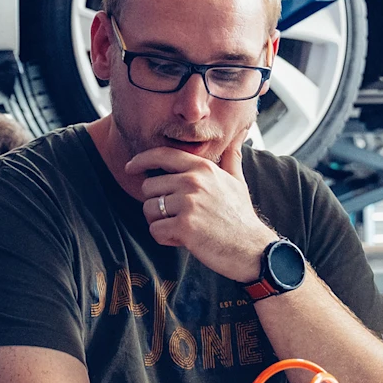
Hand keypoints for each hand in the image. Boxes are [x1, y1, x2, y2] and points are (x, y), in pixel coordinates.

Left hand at [127, 141, 277, 282]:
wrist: (252, 249)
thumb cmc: (241, 217)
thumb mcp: (238, 181)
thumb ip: (231, 157)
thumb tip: (240, 134)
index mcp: (203, 168)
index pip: (163, 155)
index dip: (142, 160)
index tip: (130, 167)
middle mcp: (193, 181)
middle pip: (149, 186)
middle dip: (156, 203)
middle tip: (175, 215)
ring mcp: (189, 203)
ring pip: (149, 209)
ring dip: (160, 222)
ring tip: (181, 227)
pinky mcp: (185, 226)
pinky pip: (155, 230)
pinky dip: (165, 238)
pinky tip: (183, 240)